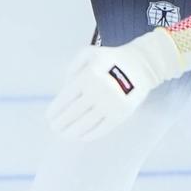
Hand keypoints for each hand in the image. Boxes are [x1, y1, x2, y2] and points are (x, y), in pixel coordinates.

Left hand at [46, 28, 181, 140]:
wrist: (141, 65)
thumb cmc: (111, 59)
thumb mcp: (89, 53)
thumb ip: (72, 68)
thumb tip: (64, 88)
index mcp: (87, 77)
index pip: (65, 99)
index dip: (55, 110)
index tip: (49, 117)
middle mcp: (97, 92)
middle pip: (73, 113)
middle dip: (61, 123)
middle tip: (54, 128)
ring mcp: (110, 104)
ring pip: (86, 123)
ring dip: (72, 132)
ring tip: (64, 135)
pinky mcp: (121, 114)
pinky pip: (102, 128)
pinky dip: (90, 134)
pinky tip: (81, 137)